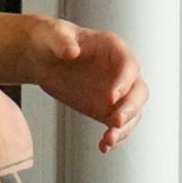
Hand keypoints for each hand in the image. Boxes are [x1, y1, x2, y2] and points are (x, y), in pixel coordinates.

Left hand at [26, 19, 147, 152]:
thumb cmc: (51, 39)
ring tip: (108, 140)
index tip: (112, 97)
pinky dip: (113, 137)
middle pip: (139, 92)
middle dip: (131, 108)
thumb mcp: (53, 35)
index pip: (129, 65)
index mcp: (114, 48)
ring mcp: (117, 92)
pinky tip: (103, 146)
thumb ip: (63, 42)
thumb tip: (72, 52)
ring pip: (132, 113)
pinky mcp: (106, 109)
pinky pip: (117, 126)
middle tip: (116, 122)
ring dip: (124, 129)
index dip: (124, 81)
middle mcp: (121, 71)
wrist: (42, 57)